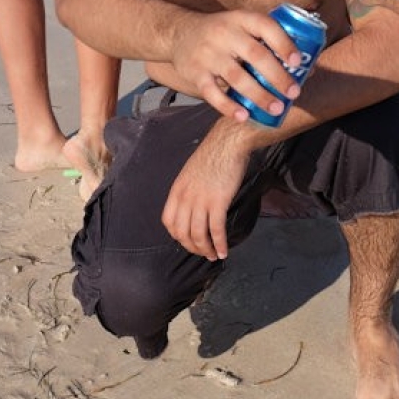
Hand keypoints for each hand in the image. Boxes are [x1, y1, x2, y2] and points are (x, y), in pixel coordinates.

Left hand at [161, 123, 250, 259]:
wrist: (228, 143)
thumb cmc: (213, 154)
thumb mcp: (191, 172)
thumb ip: (188, 190)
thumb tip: (193, 207)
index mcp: (177, 190)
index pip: (169, 222)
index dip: (178, 236)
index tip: (188, 241)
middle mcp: (185, 198)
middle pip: (182, 233)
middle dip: (192, 247)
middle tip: (203, 252)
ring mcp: (201, 200)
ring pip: (199, 235)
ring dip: (206, 250)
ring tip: (214, 255)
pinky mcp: (218, 202)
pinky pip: (216, 230)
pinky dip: (220, 244)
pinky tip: (224, 251)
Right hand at [171, 11, 302, 121]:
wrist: (180, 33)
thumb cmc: (224, 33)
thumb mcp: (242, 24)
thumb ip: (268, 41)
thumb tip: (307, 69)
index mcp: (241, 19)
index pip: (266, 26)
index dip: (284, 43)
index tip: (298, 61)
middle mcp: (224, 34)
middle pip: (255, 55)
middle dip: (277, 76)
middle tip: (294, 93)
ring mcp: (208, 53)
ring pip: (236, 77)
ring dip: (259, 95)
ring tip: (276, 108)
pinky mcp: (195, 72)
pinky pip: (212, 92)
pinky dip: (228, 106)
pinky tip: (243, 115)